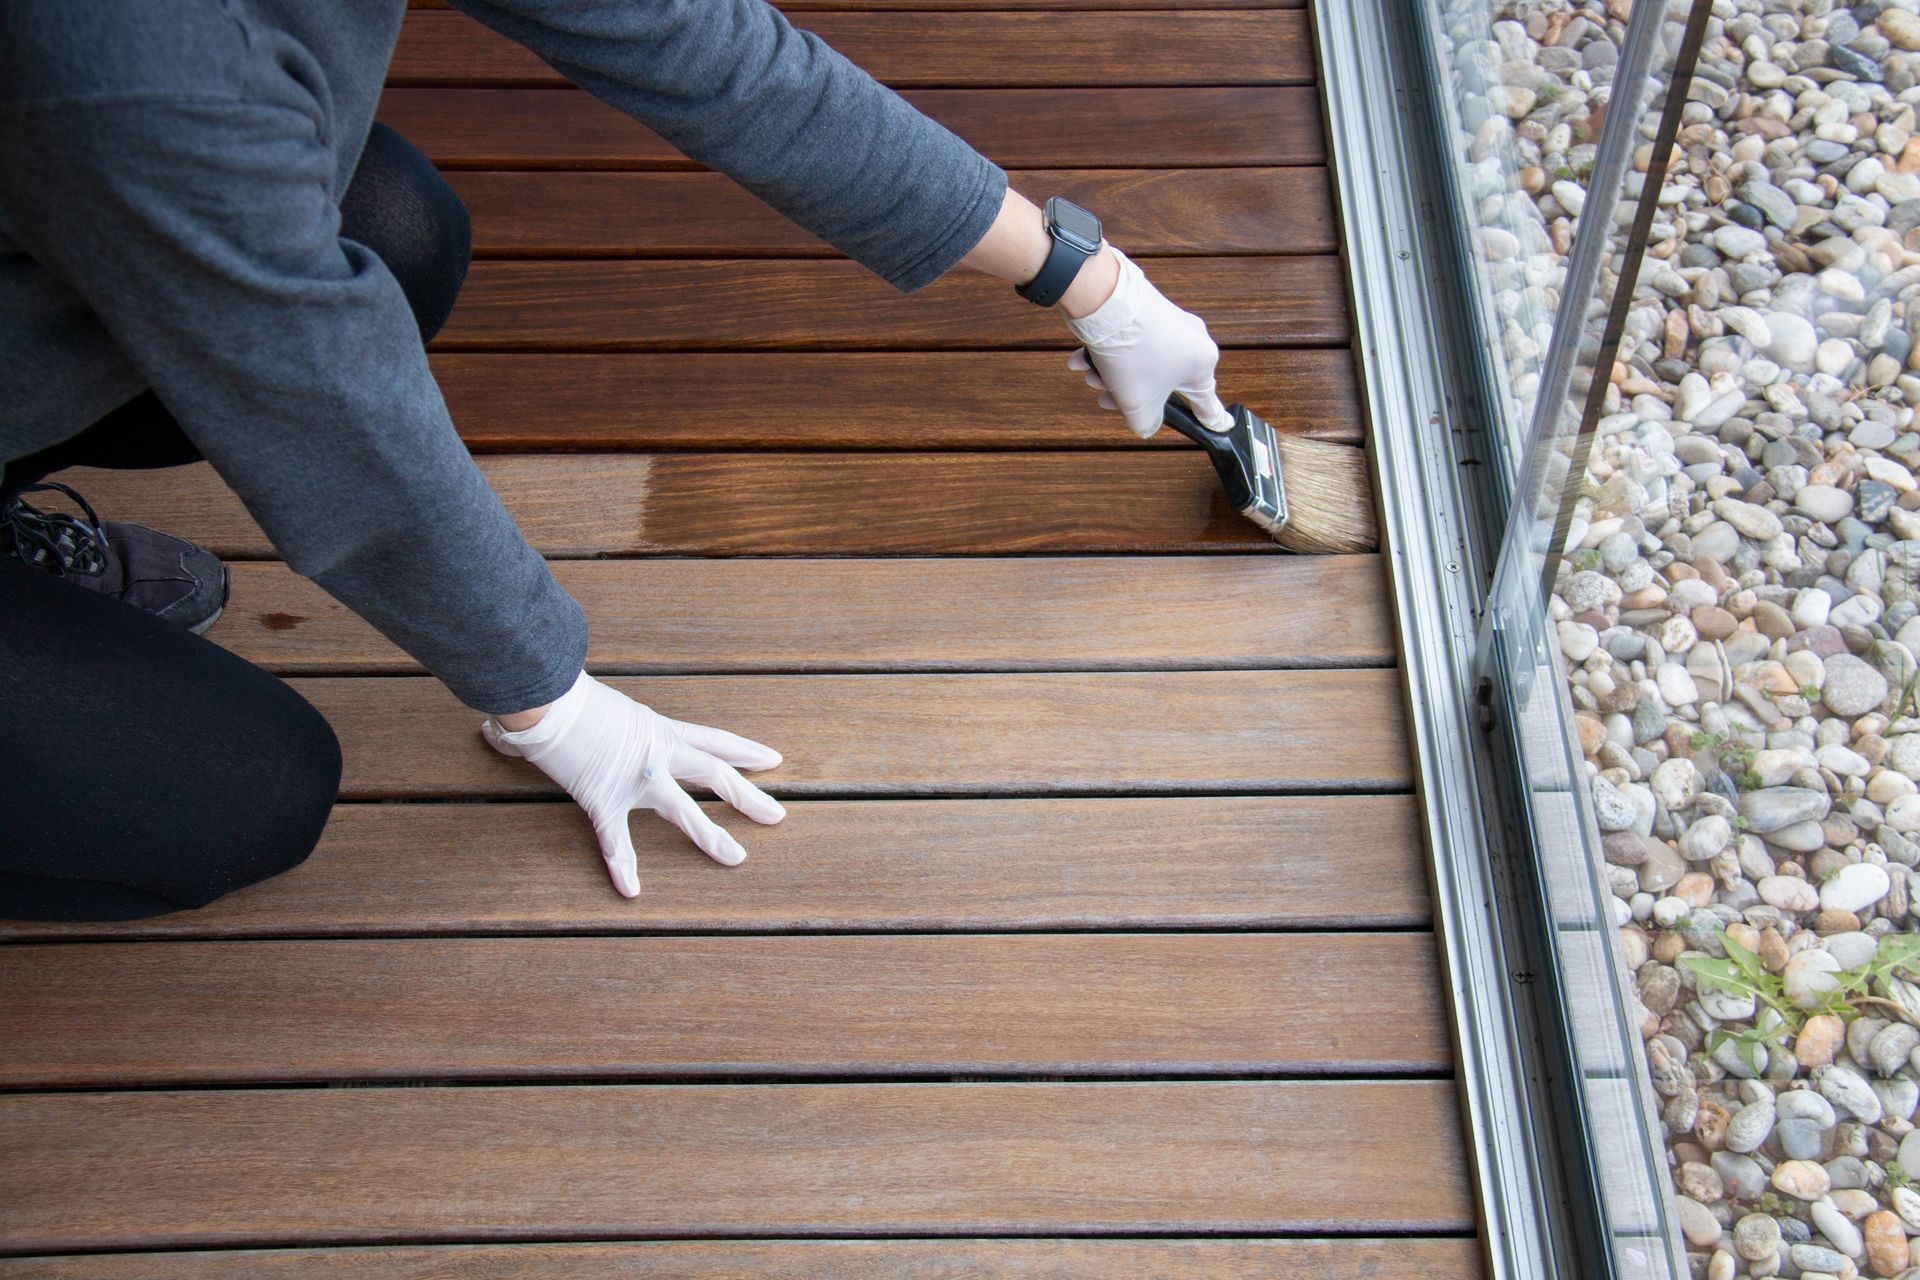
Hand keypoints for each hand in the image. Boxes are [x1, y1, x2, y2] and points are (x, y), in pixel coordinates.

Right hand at [483, 672, 784, 896]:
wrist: (546, 693)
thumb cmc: (564, 689)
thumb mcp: (596, 702)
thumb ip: (584, 719)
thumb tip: (531, 722)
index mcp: (658, 727)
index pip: (714, 739)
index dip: (745, 750)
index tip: (773, 759)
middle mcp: (656, 751)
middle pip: (716, 774)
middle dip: (749, 796)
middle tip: (778, 815)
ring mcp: (634, 777)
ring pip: (685, 810)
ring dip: (712, 835)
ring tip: (738, 858)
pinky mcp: (603, 797)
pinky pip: (616, 838)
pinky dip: (622, 865)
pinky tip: (631, 890)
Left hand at [1064, 246, 1233, 437]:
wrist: (1105, 300)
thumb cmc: (1130, 352)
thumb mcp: (1136, 403)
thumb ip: (1145, 424)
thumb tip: (1145, 425)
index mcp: (1201, 363)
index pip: (1206, 402)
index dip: (1210, 419)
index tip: (1221, 427)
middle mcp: (1192, 339)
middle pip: (1161, 384)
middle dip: (1128, 394)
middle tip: (1105, 398)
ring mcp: (1170, 322)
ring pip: (1141, 364)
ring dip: (1112, 375)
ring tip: (1090, 374)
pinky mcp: (1148, 311)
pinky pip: (1131, 343)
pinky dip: (1108, 354)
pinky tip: (1083, 358)